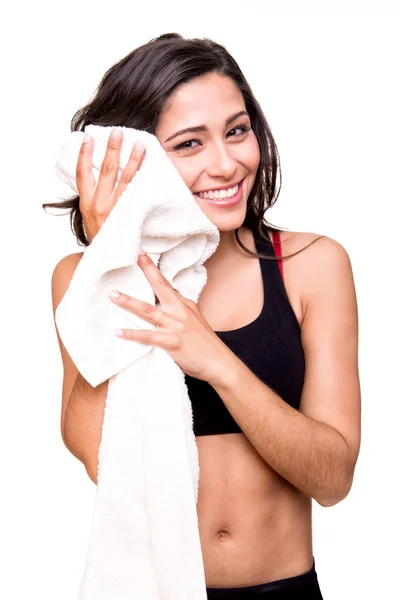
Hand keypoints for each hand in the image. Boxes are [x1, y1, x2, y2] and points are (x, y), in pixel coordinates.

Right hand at [76, 128, 145, 243]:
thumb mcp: (90, 218)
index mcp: (85, 203)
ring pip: (124, 179)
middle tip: (118, 131)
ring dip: (132, 159)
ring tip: (140, 144)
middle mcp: (98, 204)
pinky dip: (141, 178)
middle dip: (112, 149)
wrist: (106, 261)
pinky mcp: (128, 215)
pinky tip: (148, 167)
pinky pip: (136, 192)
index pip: (82, 173)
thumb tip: (101, 176)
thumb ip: (94, 199)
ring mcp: (114, 210)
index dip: (84, 154)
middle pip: (106, 170)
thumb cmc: (101, 237)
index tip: (88, 137)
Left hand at [109, 252, 233, 382]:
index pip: (167, 285)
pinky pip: (148, 336)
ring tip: (113, 295)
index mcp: (185, 305)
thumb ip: (181, 309)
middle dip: (147, 272)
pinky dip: (133, 334)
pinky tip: (119, 331)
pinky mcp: (172, 342)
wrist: (219, 363)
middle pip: (161, 288)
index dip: (153, 270)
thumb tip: (169, 299)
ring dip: (129, 302)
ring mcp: (176, 326)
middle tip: (134, 258)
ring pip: (148, 311)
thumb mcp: (195, 320)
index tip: (141, 255)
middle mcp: (180, 312)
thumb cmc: (205, 344)